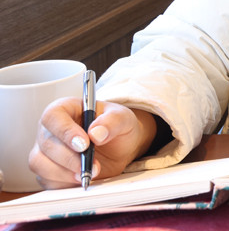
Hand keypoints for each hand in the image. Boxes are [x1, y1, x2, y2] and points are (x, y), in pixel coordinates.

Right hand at [29, 98, 157, 188]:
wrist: (119, 147)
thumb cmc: (116, 127)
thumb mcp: (122, 118)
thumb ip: (112, 121)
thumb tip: (96, 133)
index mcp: (64, 109)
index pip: (52, 117)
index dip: (65, 131)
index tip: (84, 144)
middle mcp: (50, 130)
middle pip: (46, 144)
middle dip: (70, 158)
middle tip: (93, 166)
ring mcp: (45, 151)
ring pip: (40, 164)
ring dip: (65, 173)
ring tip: (90, 173)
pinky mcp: (48, 171)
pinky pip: (46, 180)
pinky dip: (64, 183)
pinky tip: (83, 179)